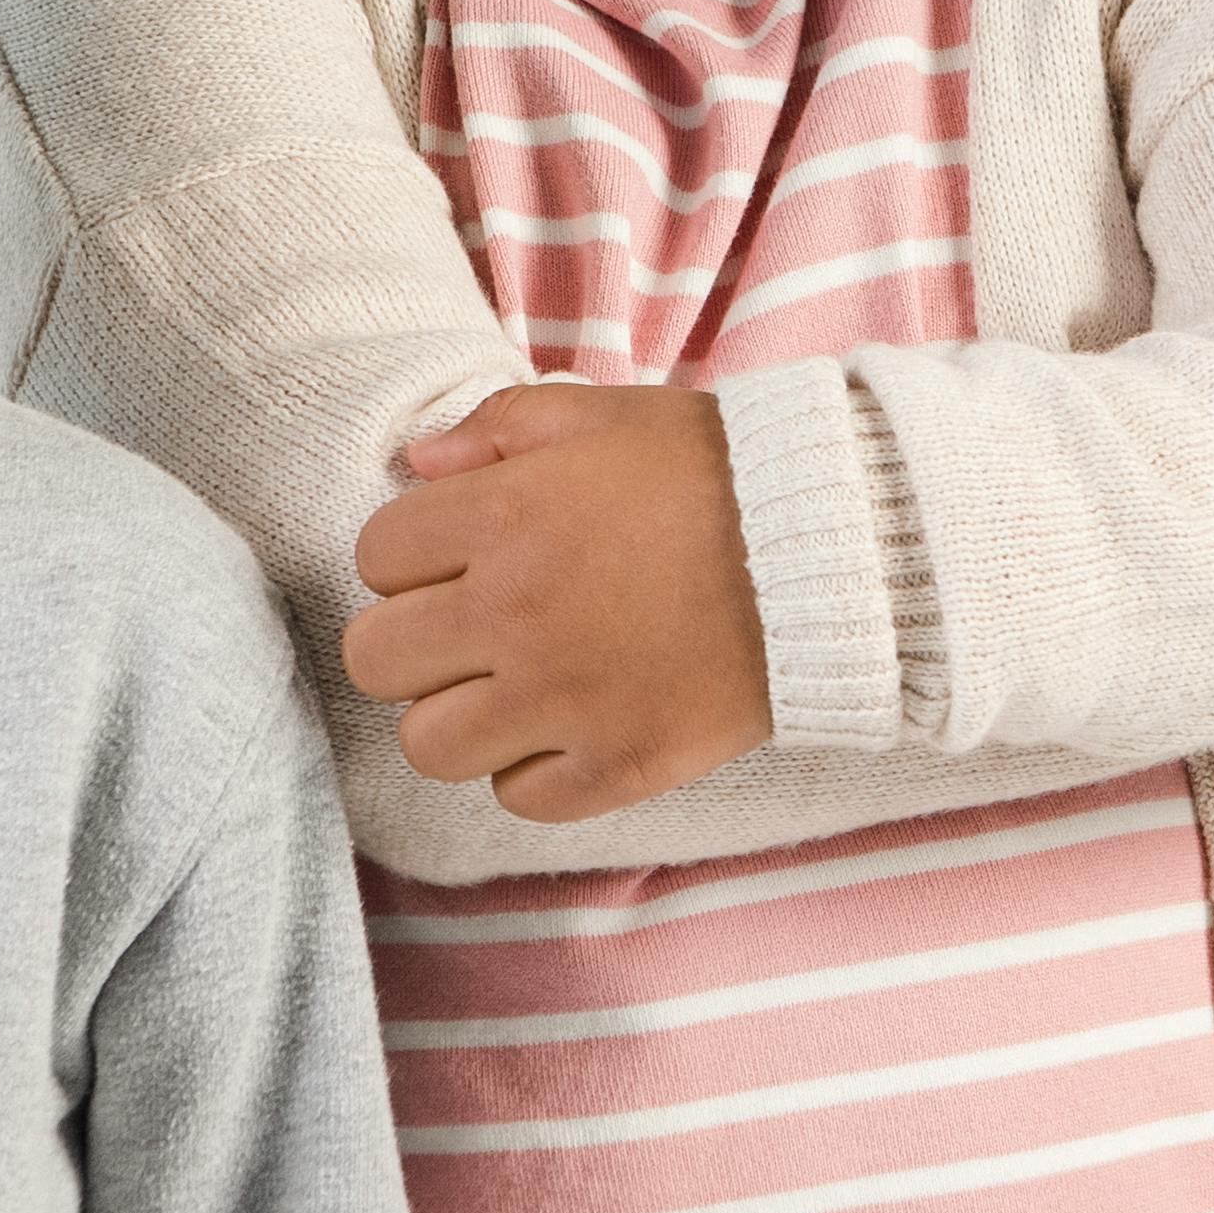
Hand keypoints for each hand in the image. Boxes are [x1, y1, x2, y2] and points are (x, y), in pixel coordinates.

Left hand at [343, 384, 771, 820]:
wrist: (837, 554)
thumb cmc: (720, 474)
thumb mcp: (604, 415)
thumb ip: (499, 427)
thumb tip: (419, 466)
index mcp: (506, 516)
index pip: (376, 558)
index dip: (412, 557)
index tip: (459, 558)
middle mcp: (517, 613)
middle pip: (376, 660)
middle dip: (414, 641)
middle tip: (471, 630)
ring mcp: (565, 700)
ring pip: (428, 745)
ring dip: (460, 717)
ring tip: (513, 689)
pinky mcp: (617, 765)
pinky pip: (516, 797)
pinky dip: (533, 771)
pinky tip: (572, 726)